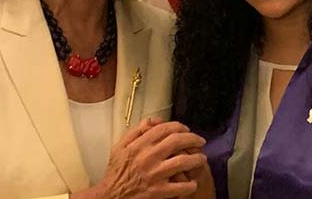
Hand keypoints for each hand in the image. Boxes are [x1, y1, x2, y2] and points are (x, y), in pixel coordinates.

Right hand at [74, 118, 207, 198]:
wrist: (109, 197)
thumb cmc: (116, 173)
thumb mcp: (119, 148)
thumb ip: (135, 132)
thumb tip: (152, 120)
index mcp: (139, 145)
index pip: (164, 129)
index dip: (179, 126)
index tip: (186, 129)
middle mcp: (148, 157)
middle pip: (177, 141)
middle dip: (193, 139)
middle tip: (200, 141)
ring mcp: (154, 174)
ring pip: (182, 161)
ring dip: (196, 159)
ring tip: (202, 159)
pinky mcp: (157, 191)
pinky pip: (179, 186)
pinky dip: (189, 184)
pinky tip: (193, 182)